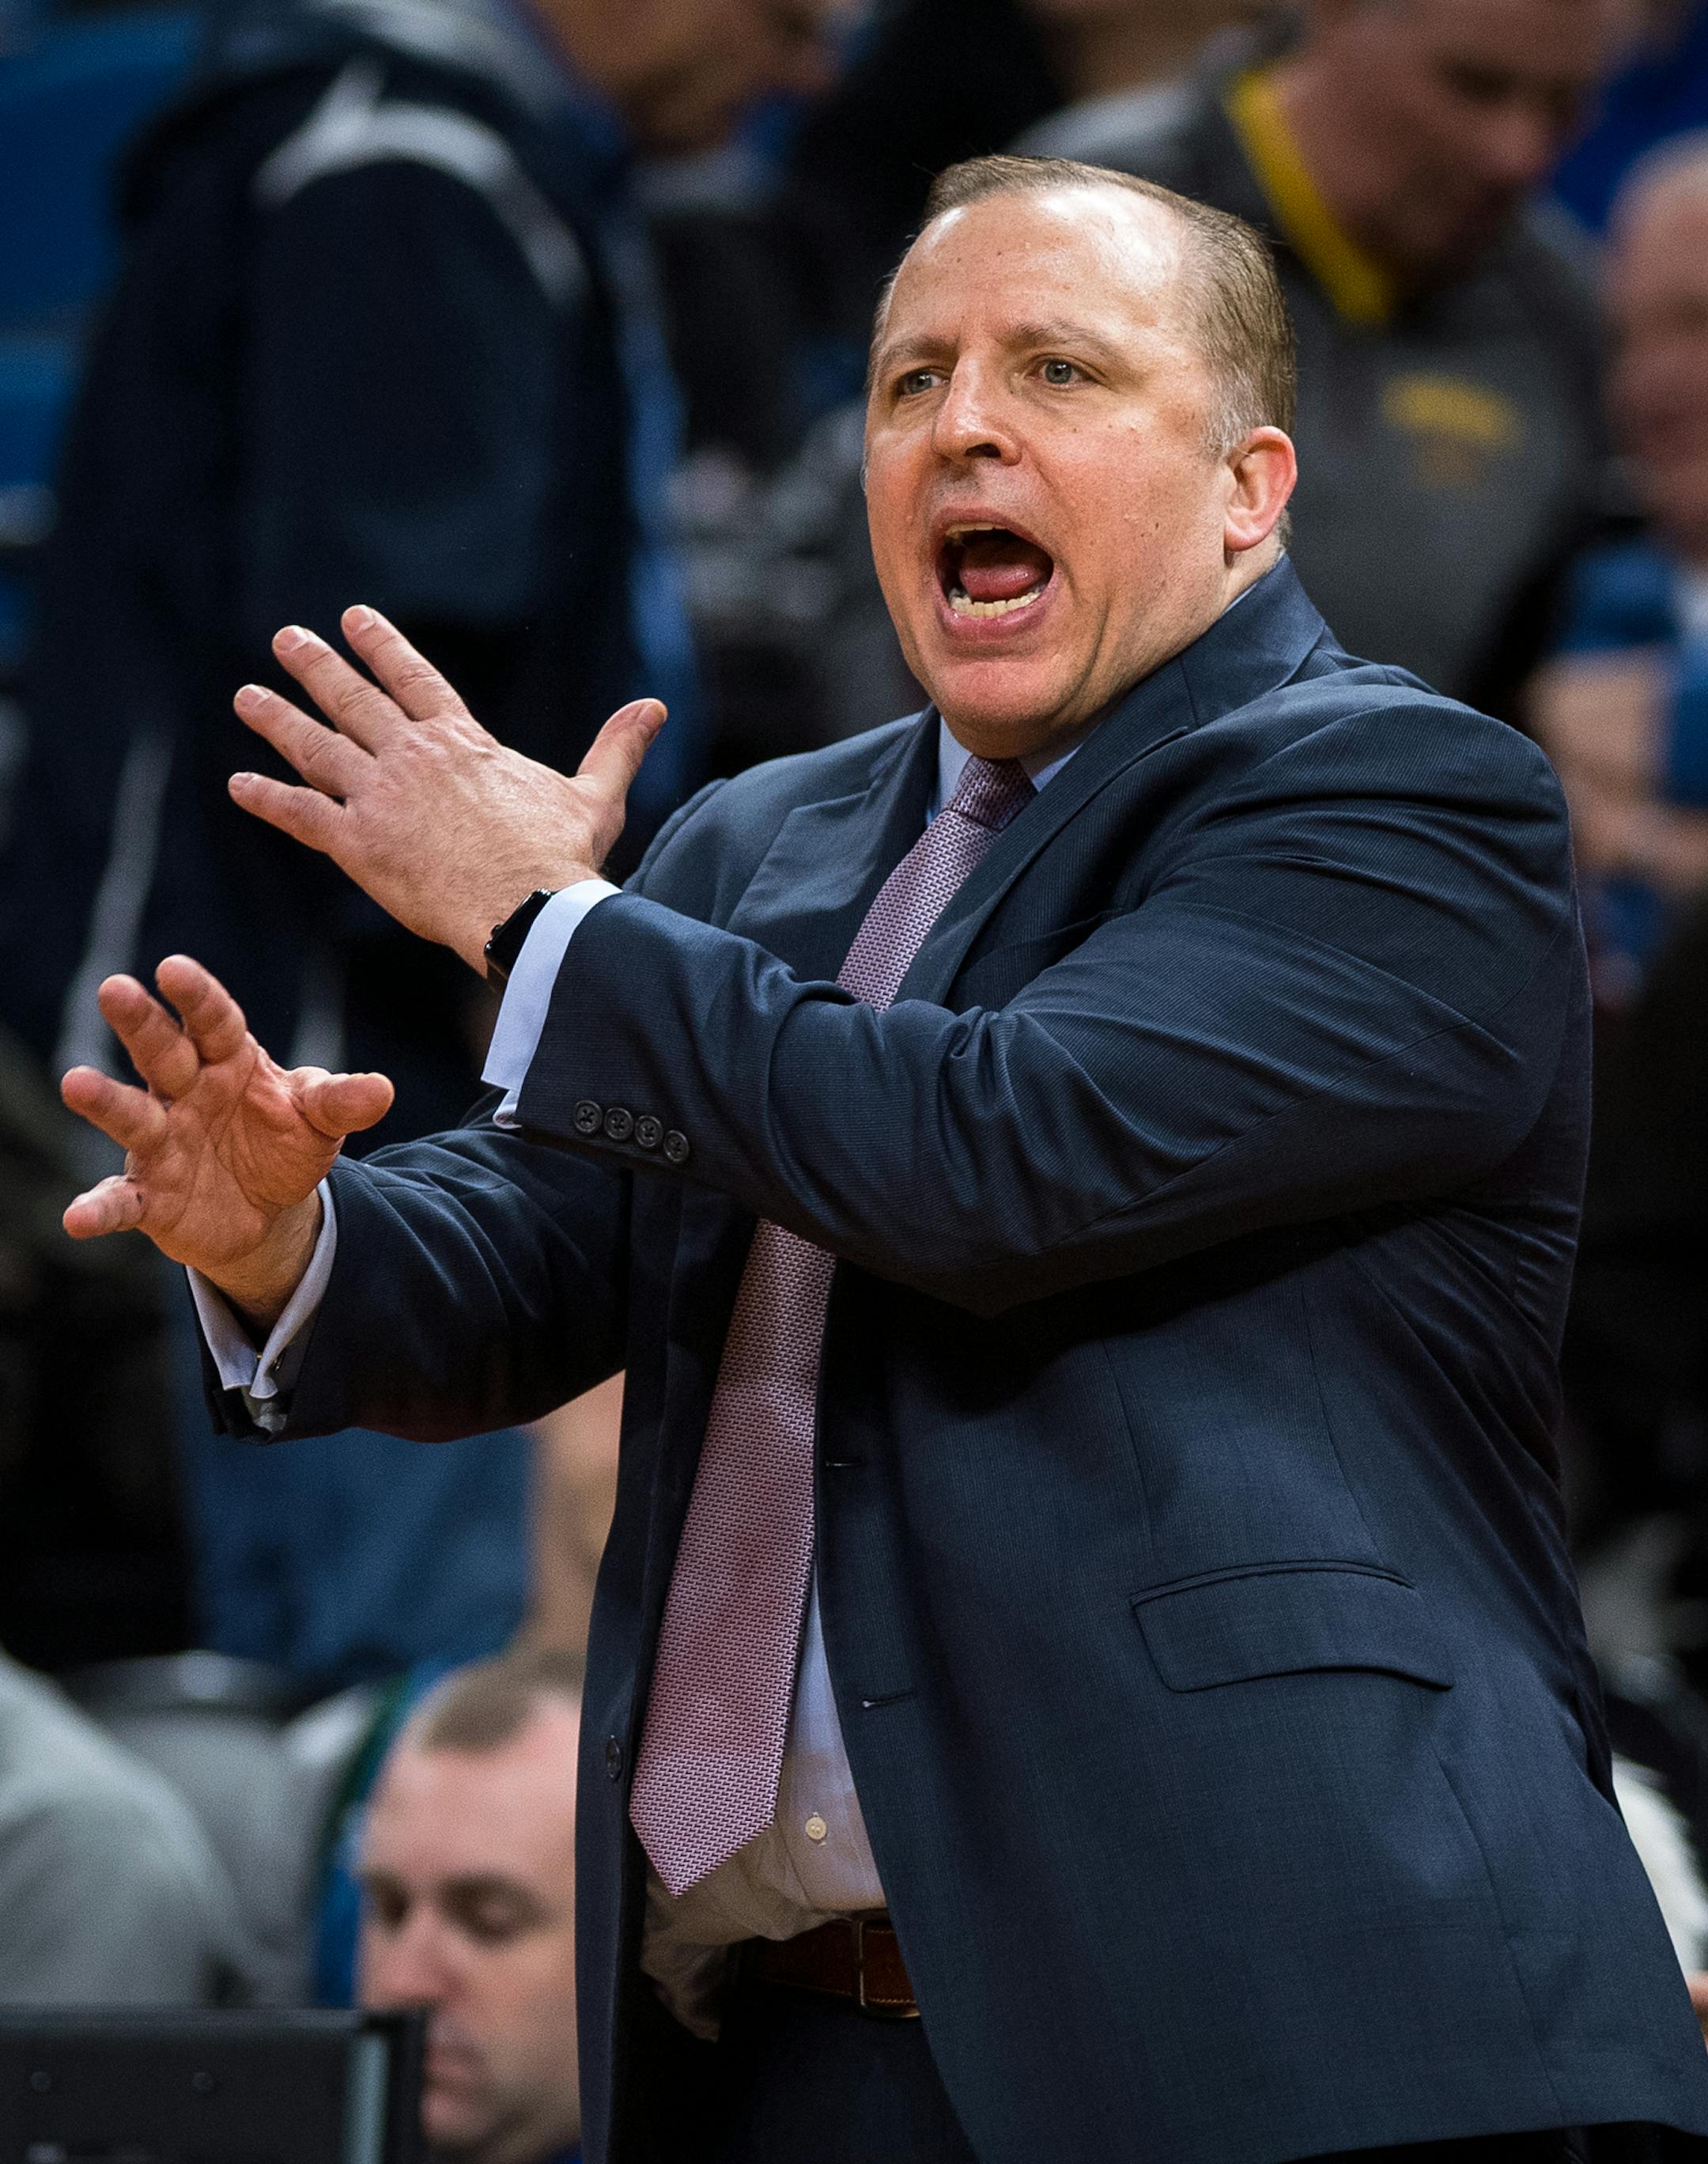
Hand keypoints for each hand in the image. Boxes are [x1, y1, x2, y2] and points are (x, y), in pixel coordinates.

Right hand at [60, 956, 392, 1324]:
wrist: (268, 1208)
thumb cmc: (285, 1142)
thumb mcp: (321, 1120)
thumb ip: (343, 1101)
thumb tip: (383, 1090)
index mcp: (227, 1060)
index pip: (212, 1020)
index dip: (196, 996)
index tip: (174, 968)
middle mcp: (184, 1092)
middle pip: (162, 1052)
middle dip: (140, 1023)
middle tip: (116, 988)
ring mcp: (162, 1142)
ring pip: (131, 1117)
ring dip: (105, 1102)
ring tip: (76, 1083)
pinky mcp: (149, 1195)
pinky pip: (120, 1201)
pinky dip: (99, 1208)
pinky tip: (78, 1218)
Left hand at [228, 606, 665, 970]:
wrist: (530, 908)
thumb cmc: (562, 858)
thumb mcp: (595, 796)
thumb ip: (615, 748)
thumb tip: (654, 707)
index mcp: (464, 743)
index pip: (414, 679)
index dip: (381, 646)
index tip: (353, 618)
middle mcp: (414, 757)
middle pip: (355, 700)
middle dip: (316, 666)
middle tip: (286, 639)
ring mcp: (382, 797)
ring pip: (317, 747)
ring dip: (278, 719)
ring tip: (246, 696)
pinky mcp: (360, 844)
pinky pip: (302, 815)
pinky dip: (268, 798)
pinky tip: (238, 784)